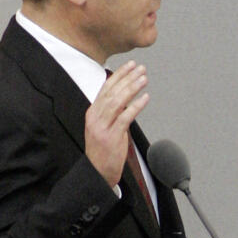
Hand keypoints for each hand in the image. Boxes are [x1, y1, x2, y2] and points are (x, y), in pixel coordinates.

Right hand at [85, 61, 149, 186]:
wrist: (97, 172)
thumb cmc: (103, 149)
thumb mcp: (103, 126)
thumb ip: (112, 112)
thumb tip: (126, 97)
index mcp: (93, 113)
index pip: (105, 88)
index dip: (118, 75)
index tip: (130, 65)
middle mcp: (95, 117)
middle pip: (112, 92)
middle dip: (127, 78)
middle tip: (141, 69)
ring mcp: (102, 127)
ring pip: (117, 102)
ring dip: (132, 88)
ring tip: (144, 79)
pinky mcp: (111, 137)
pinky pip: (125, 118)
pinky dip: (136, 106)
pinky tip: (145, 98)